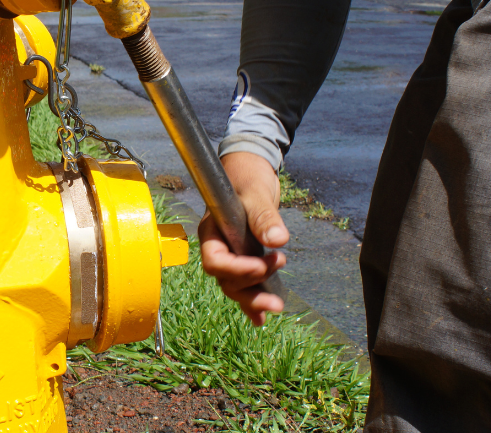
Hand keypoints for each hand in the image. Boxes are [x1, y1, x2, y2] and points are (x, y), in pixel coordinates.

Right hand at [199, 152, 289, 325]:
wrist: (251, 171)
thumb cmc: (247, 177)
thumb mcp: (257, 194)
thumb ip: (265, 217)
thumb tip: (278, 240)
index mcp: (212, 232)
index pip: (215, 261)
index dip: (237, 269)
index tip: (262, 266)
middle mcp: (218, 246)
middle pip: (226, 280)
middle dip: (250, 290)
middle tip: (277, 296)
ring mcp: (231, 254)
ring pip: (235, 286)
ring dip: (254, 298)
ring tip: (278, 305)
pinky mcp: (245, 257)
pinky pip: (245, 284)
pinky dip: (253, 302)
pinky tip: (261, 319)